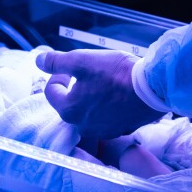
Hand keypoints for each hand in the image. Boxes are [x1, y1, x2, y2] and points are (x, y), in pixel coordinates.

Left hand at [35, 49, 165, 138]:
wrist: (152, 87)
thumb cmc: (115, 73)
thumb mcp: (81, 60)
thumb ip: (56, 62)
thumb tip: (39, 60)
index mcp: (69, 110)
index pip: (51, 92)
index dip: (58, 74)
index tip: (71, 67)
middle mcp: (82, 126)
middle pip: (69, 104)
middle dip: (74, 88)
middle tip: (88, 73)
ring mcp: (103, 131)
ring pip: (88, 112)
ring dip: (91, 98)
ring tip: (104, 83)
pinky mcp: (121, 130)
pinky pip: (106, 118)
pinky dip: (108, 107)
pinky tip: (118, 94)